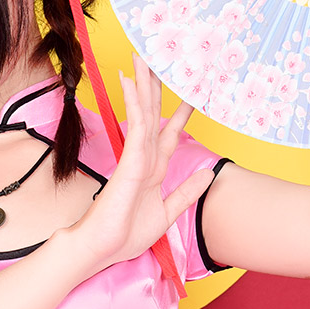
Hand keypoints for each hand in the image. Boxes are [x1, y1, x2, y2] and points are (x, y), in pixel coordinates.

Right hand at [66, 54, 215, 275]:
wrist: (101, 248)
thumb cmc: (125, 235)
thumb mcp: (167, 213)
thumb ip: (186, 192)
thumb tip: (208, 173)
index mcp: (154, 170)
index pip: (169, 135)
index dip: (180, 114)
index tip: (191, 95)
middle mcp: (145, 159)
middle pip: (153, 116)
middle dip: (156, 88)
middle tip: (161, 60)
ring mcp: (135, 158)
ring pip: (143, 114)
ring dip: (143, 86)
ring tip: (142, 59)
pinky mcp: (129, 161)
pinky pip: (136, 128)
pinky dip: (136, 105)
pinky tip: (132, 84)